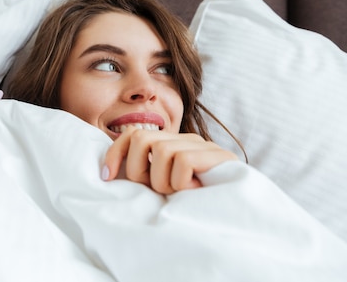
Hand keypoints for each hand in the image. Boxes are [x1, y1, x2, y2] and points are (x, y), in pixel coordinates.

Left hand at [102, 126, 237, 194]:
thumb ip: (145, 175)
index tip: (107, 177)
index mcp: (170, 144)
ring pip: (160, 152)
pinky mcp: (215, 155)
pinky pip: (181, 162)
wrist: (239, 213)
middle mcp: (184, 139)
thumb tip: (109, 174)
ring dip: (163, 181)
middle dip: (138, 170)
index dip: (115, 154)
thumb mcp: (164, 188)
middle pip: (140, 138)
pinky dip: (181, 183)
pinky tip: (193, 191)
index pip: (133, 134)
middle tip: (157, 190)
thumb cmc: (194, 205)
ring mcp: (201, 145)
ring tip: (178, 192)